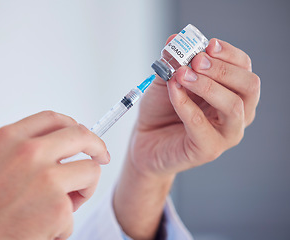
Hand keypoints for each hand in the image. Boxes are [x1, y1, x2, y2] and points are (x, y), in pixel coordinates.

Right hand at [0, 111, 108, 239]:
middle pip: (81, 135)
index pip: (54, 118)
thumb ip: (29, 148)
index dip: (75, 125)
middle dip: (97, 146)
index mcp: (11, 137)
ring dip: (84, 189)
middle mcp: (29, 152)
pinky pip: (75, 210)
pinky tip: (43, 227)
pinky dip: (64, 222)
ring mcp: (46, 178)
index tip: (84, 136)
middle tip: (102, 157)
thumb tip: (67, 149)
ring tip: (62, 207)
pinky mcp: (58, 206)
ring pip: (91, 171)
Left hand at [114, 37, 259, 238]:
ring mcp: (225, 134)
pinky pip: (200, 124)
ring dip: (208, 85)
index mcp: (231, 92)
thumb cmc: (160, 111)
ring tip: (182, 75)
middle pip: (248, 86)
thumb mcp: (166, 80)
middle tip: (196, 61)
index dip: (229, 54)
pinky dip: (185, 104)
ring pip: (234, 106)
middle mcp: (236, 113)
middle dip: (223, 69)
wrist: (144, 140)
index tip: (208, 44)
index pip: (244, 68)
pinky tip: (173, 90)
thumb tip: (175, 39)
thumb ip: (172, 62)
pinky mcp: (208, 150)